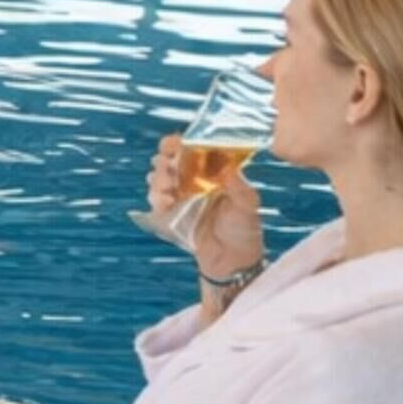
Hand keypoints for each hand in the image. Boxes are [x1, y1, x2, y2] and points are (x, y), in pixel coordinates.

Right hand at [149, 132, 263, 279]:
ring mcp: (178, 196)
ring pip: (156, 177)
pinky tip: (165, 204)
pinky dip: (155, 199)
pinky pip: (154, 200)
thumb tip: (229, 170)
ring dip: (158, 179)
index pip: (189, 148)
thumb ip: (239, 187)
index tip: (176, 145)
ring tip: (167, 189)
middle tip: (170, 168)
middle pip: (167, 159)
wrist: (232, 260)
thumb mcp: (248, 205)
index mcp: (210, 170)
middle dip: (164, 161)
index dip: (179, 143)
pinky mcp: (169, 213)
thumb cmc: (243, 229)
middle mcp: (192, 179)